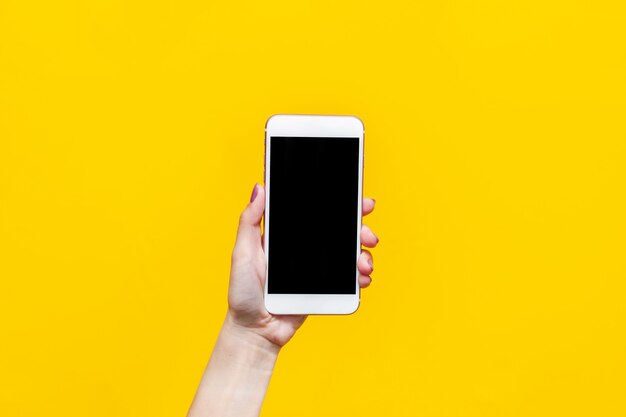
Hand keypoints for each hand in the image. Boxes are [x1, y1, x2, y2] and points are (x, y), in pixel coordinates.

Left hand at [226, 183, 378, 347]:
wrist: (254, 331)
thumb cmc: (243, 293)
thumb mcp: (242, 252)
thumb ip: (250, 221)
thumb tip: (260, 187)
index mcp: (288, 236)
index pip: (318, 214)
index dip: (340, 204)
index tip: (358, 200)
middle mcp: (307, 249)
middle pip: (341, 231)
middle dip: (360, 228)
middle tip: (367, 234)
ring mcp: (318, 269)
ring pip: (350, 253)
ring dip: (363, 254)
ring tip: (362, 263)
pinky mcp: (326, 288)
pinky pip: (349, 279)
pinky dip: (361, 276)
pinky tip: (361, 277)